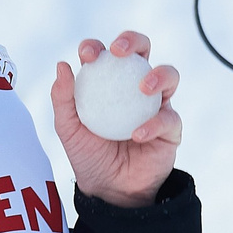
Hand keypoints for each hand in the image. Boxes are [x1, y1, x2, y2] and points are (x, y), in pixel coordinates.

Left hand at [50, 31, 182, 208]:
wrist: (109, 191)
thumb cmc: (88, 156)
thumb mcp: (68, 129)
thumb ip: (62, 99)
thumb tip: (62, 65)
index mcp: (108, 83)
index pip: (105, 55)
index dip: (97, 46)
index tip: (88, 54)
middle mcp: (133, 88)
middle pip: (142, 51)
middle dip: (133, 41)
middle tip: (119, 51)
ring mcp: (155, 105)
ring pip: (169, 75)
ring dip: (158, 75)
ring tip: (143, 87)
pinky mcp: (170, 128)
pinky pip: (169, 118)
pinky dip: (154, 123)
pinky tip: (137, 134)